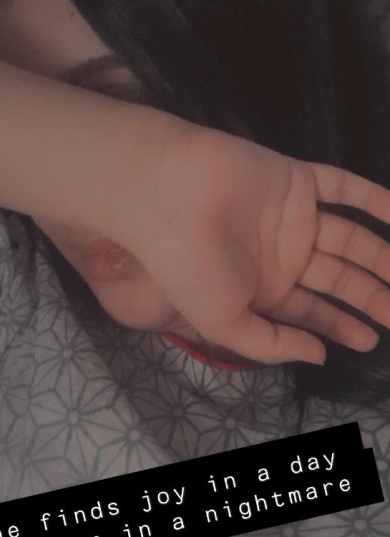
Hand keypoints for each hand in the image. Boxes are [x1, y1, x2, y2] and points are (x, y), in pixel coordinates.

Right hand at [124, 126, 389, 364]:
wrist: (167, 199)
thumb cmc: (190, 267)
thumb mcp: (225, 324)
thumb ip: (271, 345)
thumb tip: (318, 357)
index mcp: (262, 288)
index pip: (310, 310)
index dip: (340, 326)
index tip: (371, 341)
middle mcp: (281, 253)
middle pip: (336, 277)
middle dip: (369, 296)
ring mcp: (290, 215)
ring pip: (348, 237)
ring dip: (380, 255)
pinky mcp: (296, 179)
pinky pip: (344, 187)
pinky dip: (375, 199)